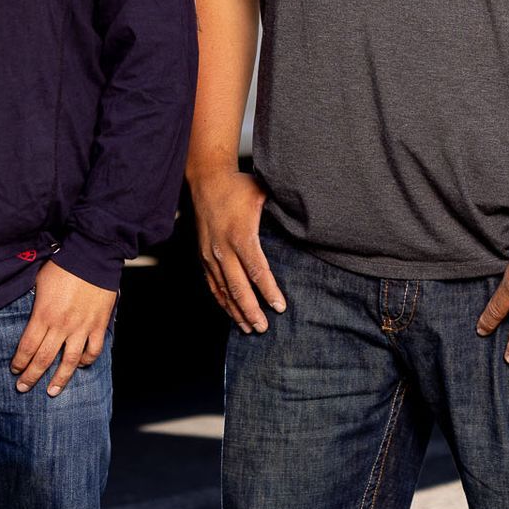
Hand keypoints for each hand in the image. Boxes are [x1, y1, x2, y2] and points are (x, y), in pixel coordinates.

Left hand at [10, 261, 116, 396]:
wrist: (92, 256)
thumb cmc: (63, 266)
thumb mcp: (38, 282)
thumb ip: (32, 303)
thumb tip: (26, 314)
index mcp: (43, 315)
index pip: (27, 347)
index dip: (19, 362)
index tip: (14, 370)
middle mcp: (61, 325)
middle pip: (43, 359)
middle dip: (31, 376)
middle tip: (23, 388)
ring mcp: (82, 327)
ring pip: (69, 361)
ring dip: (59, 379)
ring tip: (52, 391)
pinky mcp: (98, 325)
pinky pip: (93, 350)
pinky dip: (86, 360)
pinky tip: (80, 365)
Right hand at [191, 169, 285, 332]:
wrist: (206, 180)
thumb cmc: (238, 186)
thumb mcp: (262, 194)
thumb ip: (280, 210)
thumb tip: (305, 221)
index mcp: (240, 235)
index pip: (257, 270)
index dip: (269, 291)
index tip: (280, 307)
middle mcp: (223, 249)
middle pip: (238, 287)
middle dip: (252, 310)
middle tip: (264, 328)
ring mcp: (211, 255)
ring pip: (224, 290)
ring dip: (236, 311)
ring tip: (249, 328)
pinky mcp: (203, 256)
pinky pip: (213, 285)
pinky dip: (222, 301)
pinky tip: (231, 313)